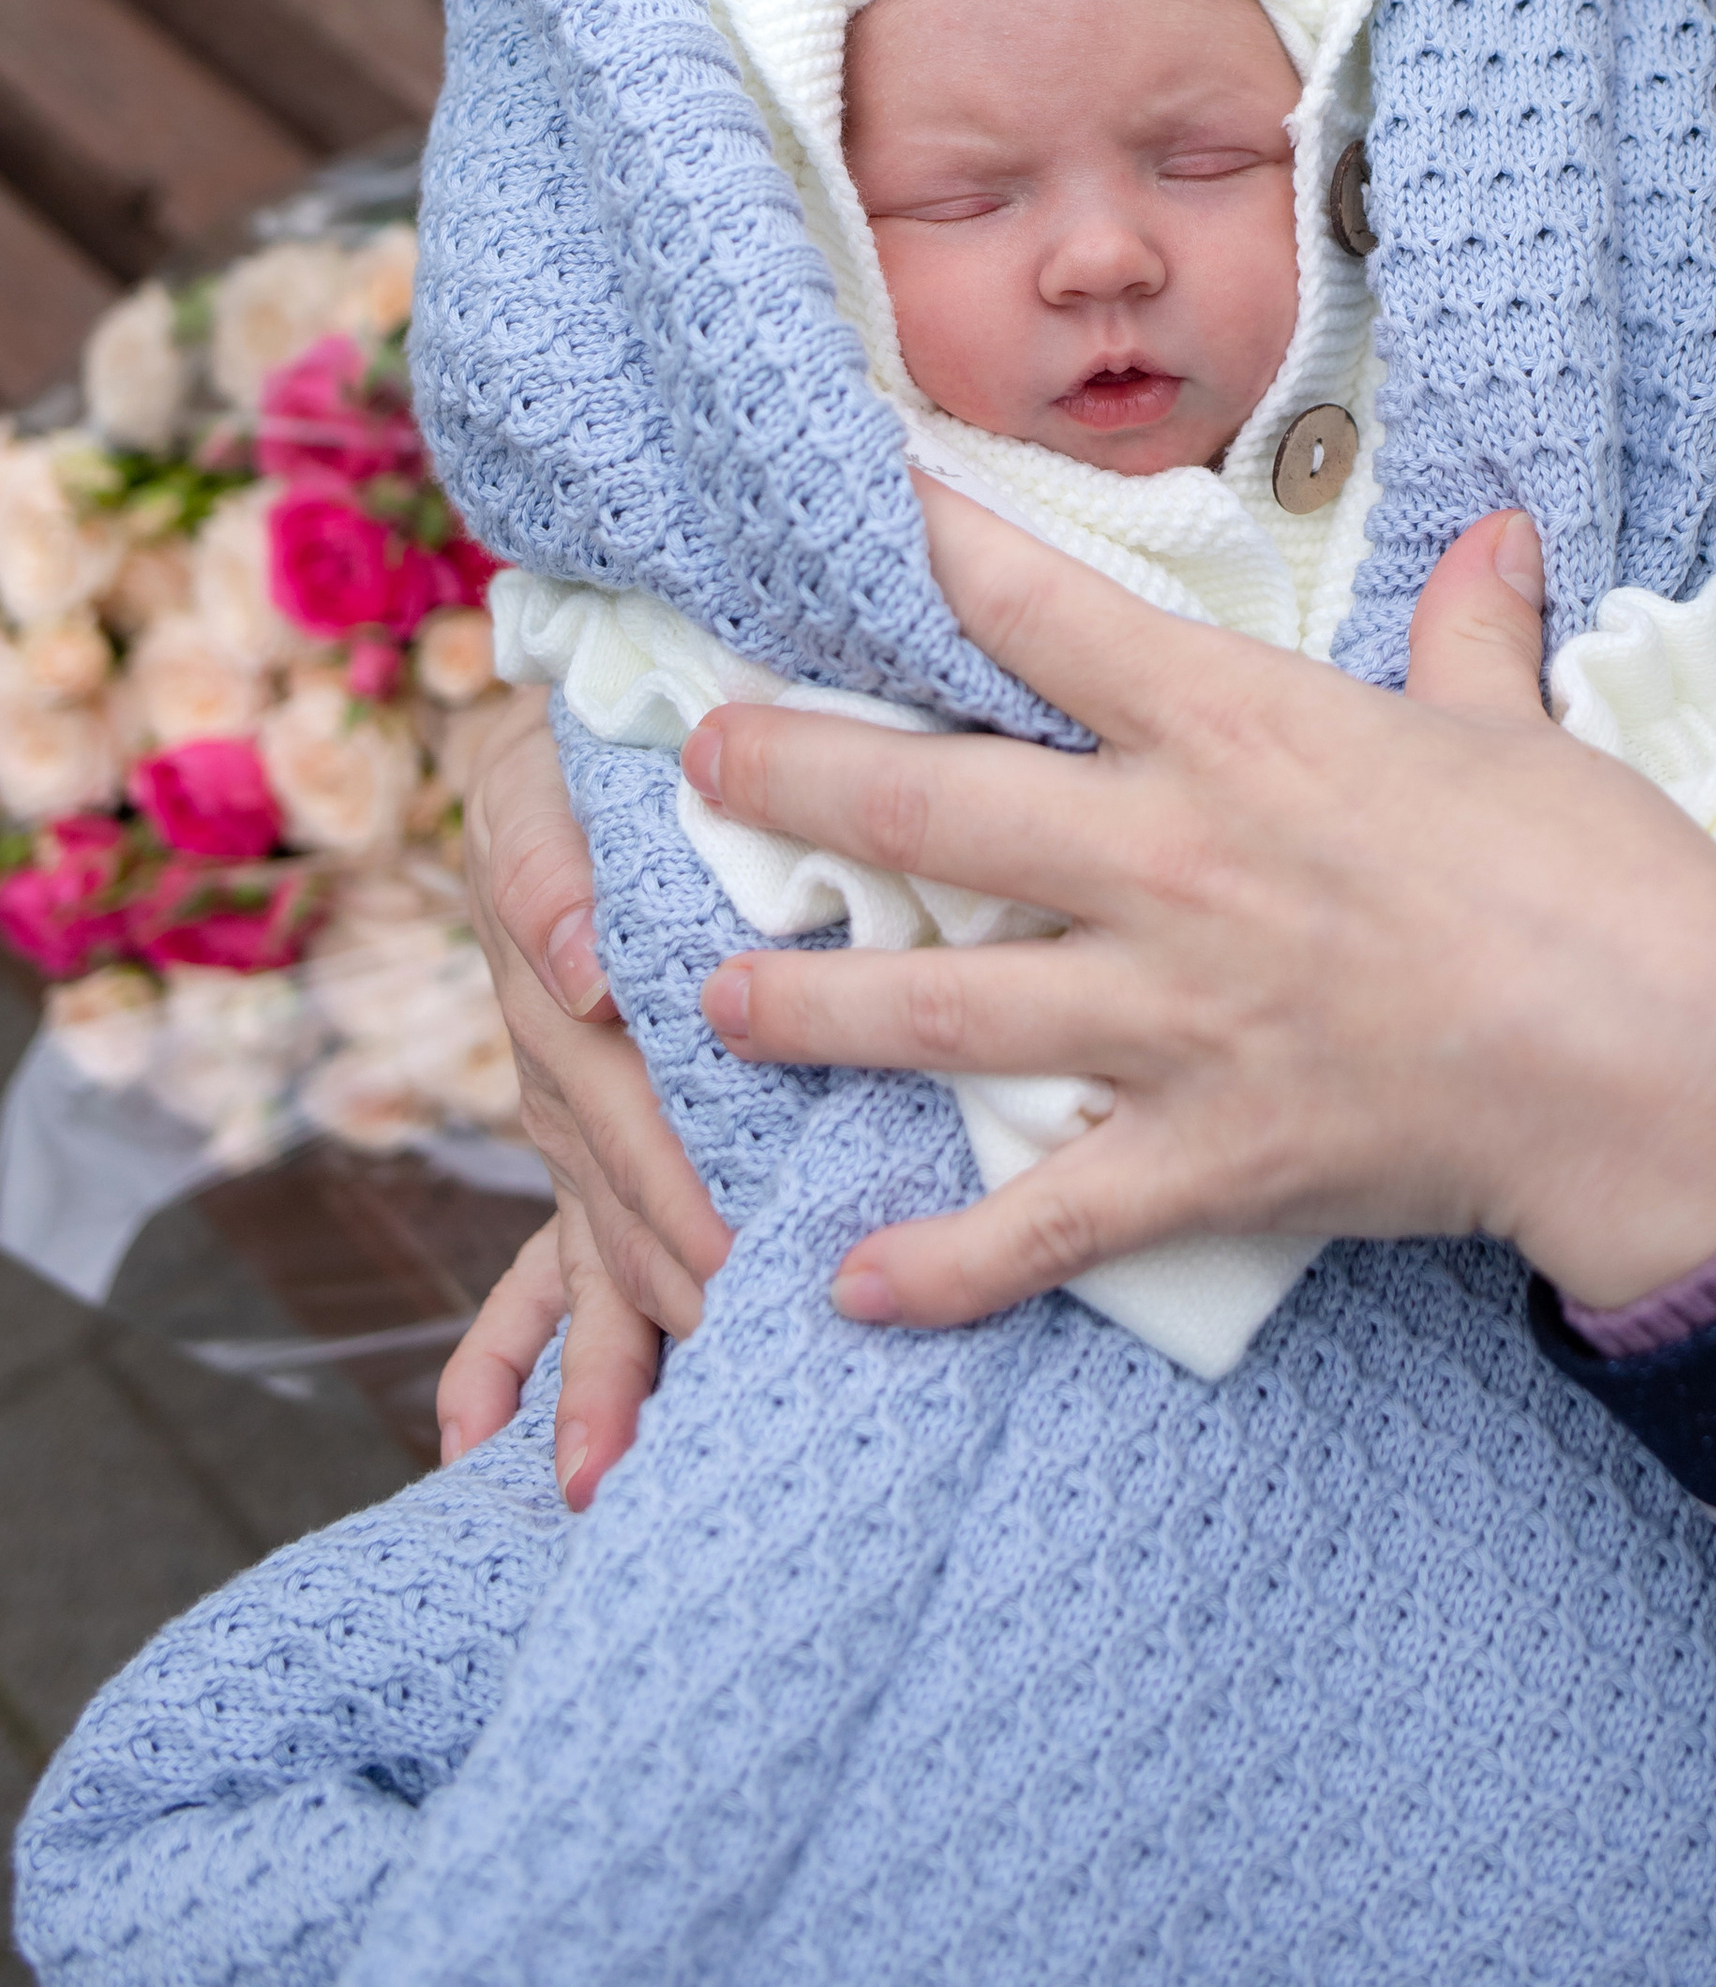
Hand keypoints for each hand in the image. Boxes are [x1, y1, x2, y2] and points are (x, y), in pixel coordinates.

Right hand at [453, 682, 732, 1482]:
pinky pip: (534, 1256)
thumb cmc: (590, 748)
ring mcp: (565, 1110)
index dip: (681, 1182)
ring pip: (583, 1248)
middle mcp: (561, 1060)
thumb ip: (554, 866)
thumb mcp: (554, 772)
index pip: (626, 1100)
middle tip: (732, 1382)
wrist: (564, 737)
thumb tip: (584, 968)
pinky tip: (479, 1448)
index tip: (738, 1264)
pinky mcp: (576, 1131)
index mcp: (569, 979)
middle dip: (671, 1292)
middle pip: (613, 1195)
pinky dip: (510, 1356)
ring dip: (592, 1363)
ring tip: (602, 1477)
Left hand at [686, 494, 1715, 1329]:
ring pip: (941, 1014)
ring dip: (813, 1012)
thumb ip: (1470, 631)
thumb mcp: (1519, 724)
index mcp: (1237, 729)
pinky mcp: (1202, 1157)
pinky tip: (851, 1288)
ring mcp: (1169, 1020)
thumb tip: (1494, 538)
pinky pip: (1042, 1222)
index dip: (933, 549)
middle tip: (702, 761)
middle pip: (930, 811)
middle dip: (795, 780)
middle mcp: (1166, 861)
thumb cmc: (1598, 876)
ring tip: (715, 1003)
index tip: (854, 508)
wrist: (1658, 1069)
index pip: (1041, 612)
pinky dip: (943, 1264)